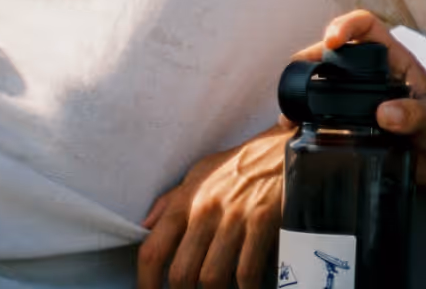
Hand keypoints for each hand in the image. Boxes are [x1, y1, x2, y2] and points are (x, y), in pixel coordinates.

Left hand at [137, 124, 292, 288]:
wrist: (279, 149)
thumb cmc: (237, 165)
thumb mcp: (199, 173)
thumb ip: (171, 201)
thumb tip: (145, 227)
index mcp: (186, 200)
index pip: (153, 249)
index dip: (147, 282)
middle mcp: (205, 210)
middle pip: (182, 273)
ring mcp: (233, 218)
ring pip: (212, 278)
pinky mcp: (260, 223)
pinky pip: (246, 272)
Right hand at [290, 10, 425, 188]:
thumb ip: (417, 114)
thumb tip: (385, 114)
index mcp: (395, 61)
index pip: (366, 26)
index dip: (346, 25)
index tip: (332, 40)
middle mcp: (375, 77)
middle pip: (336, 54)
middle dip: (313, 57)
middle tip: (300, 73)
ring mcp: (366, 102)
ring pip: (328, 86)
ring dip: (306, 92)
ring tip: (290, 109)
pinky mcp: (361, 129)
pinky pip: (330, 121)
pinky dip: (311, 124)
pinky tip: (298, 132)